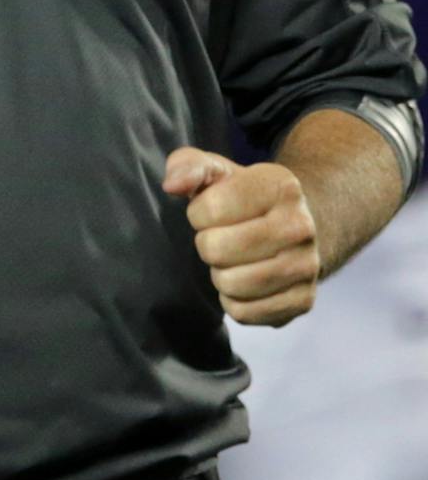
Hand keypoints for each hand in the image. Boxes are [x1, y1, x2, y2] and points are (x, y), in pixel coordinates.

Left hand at [164, 146, 319, 326]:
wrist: (292, 228)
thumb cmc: (242, 197)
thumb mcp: (215, 171)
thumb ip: (188, 166)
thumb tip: (173, 185)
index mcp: (281, 186)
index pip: (209, 209)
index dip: (198, 213)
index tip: (211, 211)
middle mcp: (301, 226)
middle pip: (216, 250)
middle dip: (207, 244)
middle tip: (221, 238)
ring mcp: (307, 267)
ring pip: (230, 284)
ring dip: (220, 274)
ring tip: (233, 259)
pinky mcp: (303, 301)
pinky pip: (244, 313)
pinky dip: (233, 301)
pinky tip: (244, 281)